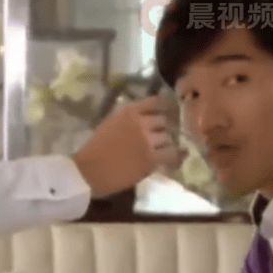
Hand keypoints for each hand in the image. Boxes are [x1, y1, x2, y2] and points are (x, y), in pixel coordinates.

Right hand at [72, 96, 186, 196]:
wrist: (90, 170)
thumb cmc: (95, 149)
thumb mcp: (109, 124)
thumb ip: (126, 119)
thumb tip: (143, 118)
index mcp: (128, 112)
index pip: (153, 102)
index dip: (163, 105)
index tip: (167, 108)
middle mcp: (140, 123)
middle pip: (162, 121)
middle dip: (162, 129)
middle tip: (160, 138)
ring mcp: (147, 140)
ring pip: (167, 137)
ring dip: (166, 144)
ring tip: (163, 150)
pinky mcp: (151, 158)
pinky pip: (171, 154)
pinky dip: (177, 155)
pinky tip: (182, 155)